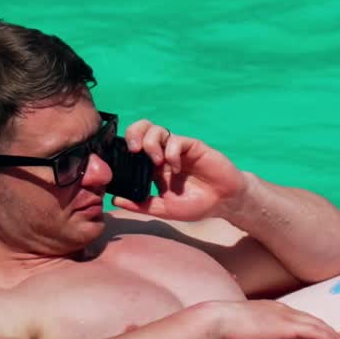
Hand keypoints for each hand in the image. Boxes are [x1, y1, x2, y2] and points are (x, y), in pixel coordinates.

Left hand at [111, 120, 249, 221]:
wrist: (224, 202)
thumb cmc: (196, 205)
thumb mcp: (164, 209)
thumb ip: (142, 205)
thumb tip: (115, 200)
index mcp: (153, 167)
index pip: (133, 148)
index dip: (123, 149)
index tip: (118, 161)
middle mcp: (163, 154)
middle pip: (141, 130)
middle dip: (133, 134)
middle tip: (133, 150)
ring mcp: (178, 149)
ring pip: (156, 130)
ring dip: (150, 142)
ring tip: (156, 161)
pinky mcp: (193, 146)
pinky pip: (176, 140)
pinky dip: (172, 152)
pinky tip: (176, 168)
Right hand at [212, 301, 339, 338]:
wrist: (217, 321)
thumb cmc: (225, 331)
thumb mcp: (247, 337)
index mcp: (271, 311)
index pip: (298, 321)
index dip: (313, 330)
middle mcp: (282, 310)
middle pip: (312, 322)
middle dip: (328, 334)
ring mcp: (287, 317)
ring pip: (318, 328)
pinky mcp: (289, 327)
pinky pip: (317, 334)